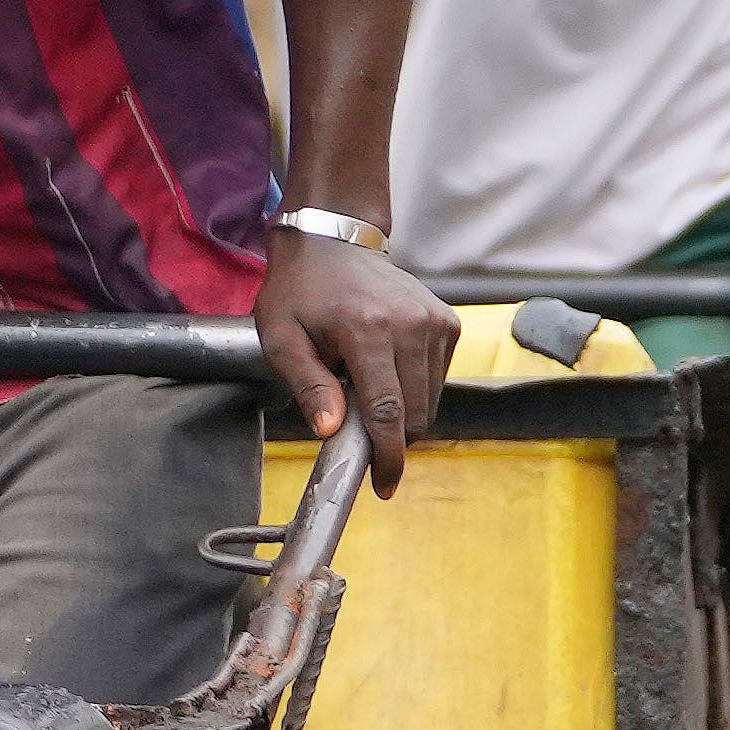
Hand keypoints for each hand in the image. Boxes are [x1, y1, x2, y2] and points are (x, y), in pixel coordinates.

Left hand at [256, 222, 457, 491]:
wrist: (333, 242)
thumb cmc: (300, 293)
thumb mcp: (281, 339)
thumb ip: (307, 386)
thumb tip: (332, 431)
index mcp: (367, 329)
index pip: (387, 411)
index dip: (388, 456)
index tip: (384, 487)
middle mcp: (410, 324)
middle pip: (415, 413)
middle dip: (390, 437)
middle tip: (355, 426)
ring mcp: (434, 321)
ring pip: (430, 401)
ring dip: (402, 412)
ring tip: (365, 385)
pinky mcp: (447, 322)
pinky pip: (437, 380)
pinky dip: (414, 389)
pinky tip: (385, 367)